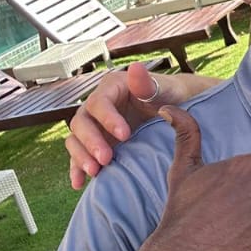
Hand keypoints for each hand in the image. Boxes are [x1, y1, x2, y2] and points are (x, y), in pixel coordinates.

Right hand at [65, 63, 167, 189]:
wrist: (174, 110)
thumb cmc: (170, 96)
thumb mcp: (163, 89)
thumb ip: (148, 83)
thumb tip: (136, 67)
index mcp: (111, 87)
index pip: (100, 102)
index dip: (108, 119)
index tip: (125, 135)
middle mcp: (97, 106)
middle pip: (82, 122)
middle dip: (91, 141)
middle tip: (106, 159)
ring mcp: (94, 125)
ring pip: (75, 139)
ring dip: (81, 156)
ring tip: (95, 172)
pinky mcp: (95, 143)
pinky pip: (79, 155)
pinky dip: (76, 168)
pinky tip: (79, 183)